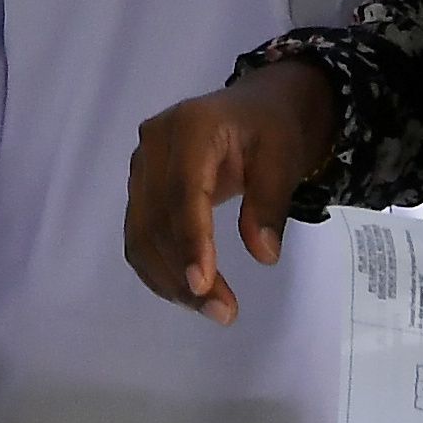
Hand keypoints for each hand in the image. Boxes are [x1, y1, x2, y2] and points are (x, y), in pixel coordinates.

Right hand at [124, 61, 335, 325]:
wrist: (253, 108)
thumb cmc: (271, 129)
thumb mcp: (284, 157)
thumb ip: (271, 202)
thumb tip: (263, 254)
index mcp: (191, 126)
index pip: (183, 191)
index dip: (190, 240)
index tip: (203, 285)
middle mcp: (153, 144)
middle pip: (157, 219)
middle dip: (184, 272)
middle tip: (223, 313)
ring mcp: (140, 167)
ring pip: (141, 235)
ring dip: (170, 279)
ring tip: (212, 309)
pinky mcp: (138, 189)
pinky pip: (138, 237)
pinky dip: (159, 270)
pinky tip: (188, 292)